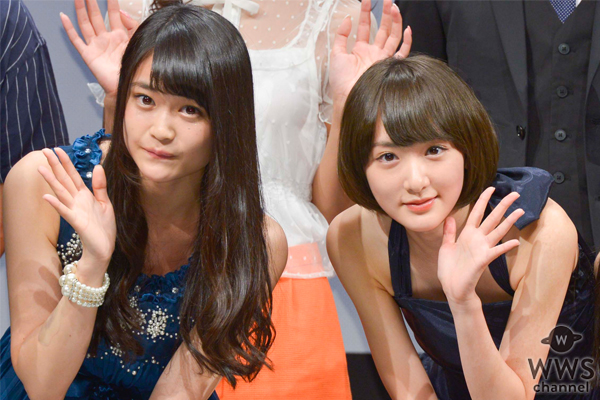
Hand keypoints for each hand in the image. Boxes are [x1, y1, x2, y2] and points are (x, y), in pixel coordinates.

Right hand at [38, 148, 115, 269]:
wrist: (104, 246)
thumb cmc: (103, 226)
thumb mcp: (105, 202)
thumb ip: (100, 186)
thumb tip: (97, 166)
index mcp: (84, 195)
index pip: (73, 175)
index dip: (66, 162)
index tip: (58, 149)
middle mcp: (77, 200)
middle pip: (64, 180)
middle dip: (55, 165)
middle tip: (44, 150)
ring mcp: (75, 210)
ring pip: (61, 192)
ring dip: (51, 181)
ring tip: (41, 168)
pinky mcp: (76, 221)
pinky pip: (65, 211)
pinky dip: (56, 204)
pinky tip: (47, 196)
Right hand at [60, 0, 138, 96]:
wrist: (128, 84)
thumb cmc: (134, 66)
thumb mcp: (137, 41)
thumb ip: (132, 25)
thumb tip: (120, 11)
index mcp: (119, 36)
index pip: (113, 14)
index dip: (111, 2)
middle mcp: (105, 39)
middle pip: (96, 16)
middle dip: (92, 2)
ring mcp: (95, 46)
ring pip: (85, 24)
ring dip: (81, 10)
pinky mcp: (88, 54)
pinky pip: (76, 40)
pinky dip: (69, 28)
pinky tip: (63, 17)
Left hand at [329, 0, 411, 100]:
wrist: (348, 97)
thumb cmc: (341, 80)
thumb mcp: (336, 54)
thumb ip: (341, 35)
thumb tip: (348, 18)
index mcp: (361, 49)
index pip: (366, 26)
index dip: (366, 13)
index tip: (367, 0)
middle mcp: (374, 52)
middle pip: (383, 29)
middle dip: (385, 13)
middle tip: (387, 0)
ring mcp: (383, 58)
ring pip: (393, 36)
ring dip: (395, 21)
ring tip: (393, 7)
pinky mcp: (389, 66)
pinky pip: (402, 53)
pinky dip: (406, 41)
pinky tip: (407, 29)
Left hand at [437, 188, 523, 305]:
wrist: (452, 288)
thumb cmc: (449, 269)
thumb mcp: (446, 246)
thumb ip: (449, 232)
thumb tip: (449, 217)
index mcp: (467, 234)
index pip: (477, 212)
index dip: (483, 200)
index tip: (491, 187)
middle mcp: (477, 239)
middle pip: (492, 218)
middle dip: (503, 205)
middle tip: (515, 194)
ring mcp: (481, 249)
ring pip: (498, 231)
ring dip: (509, 222)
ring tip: (521, 211)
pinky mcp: (483, 260)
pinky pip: (496, 251)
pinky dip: (505, 246)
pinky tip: (515, 242)